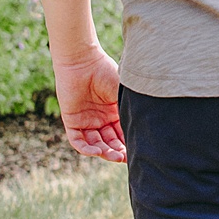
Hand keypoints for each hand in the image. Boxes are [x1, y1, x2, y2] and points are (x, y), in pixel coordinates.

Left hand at [52, 45, 125, 160]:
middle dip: (116, 152)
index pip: (121, 134)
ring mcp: (85, 120)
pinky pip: (77, 140)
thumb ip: (130, 110)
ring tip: (112, 155)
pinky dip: (86, 148)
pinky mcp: (71, 120)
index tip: (136, 152)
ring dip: (103, 152)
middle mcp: (100, 118)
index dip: (127, 144)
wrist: (83, 61)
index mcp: (113, 112)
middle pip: (109, 142)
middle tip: (123, 158)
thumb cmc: (105, 72)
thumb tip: (146, 129)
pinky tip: (97, 152)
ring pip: (94, 143)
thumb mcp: (122, 94)